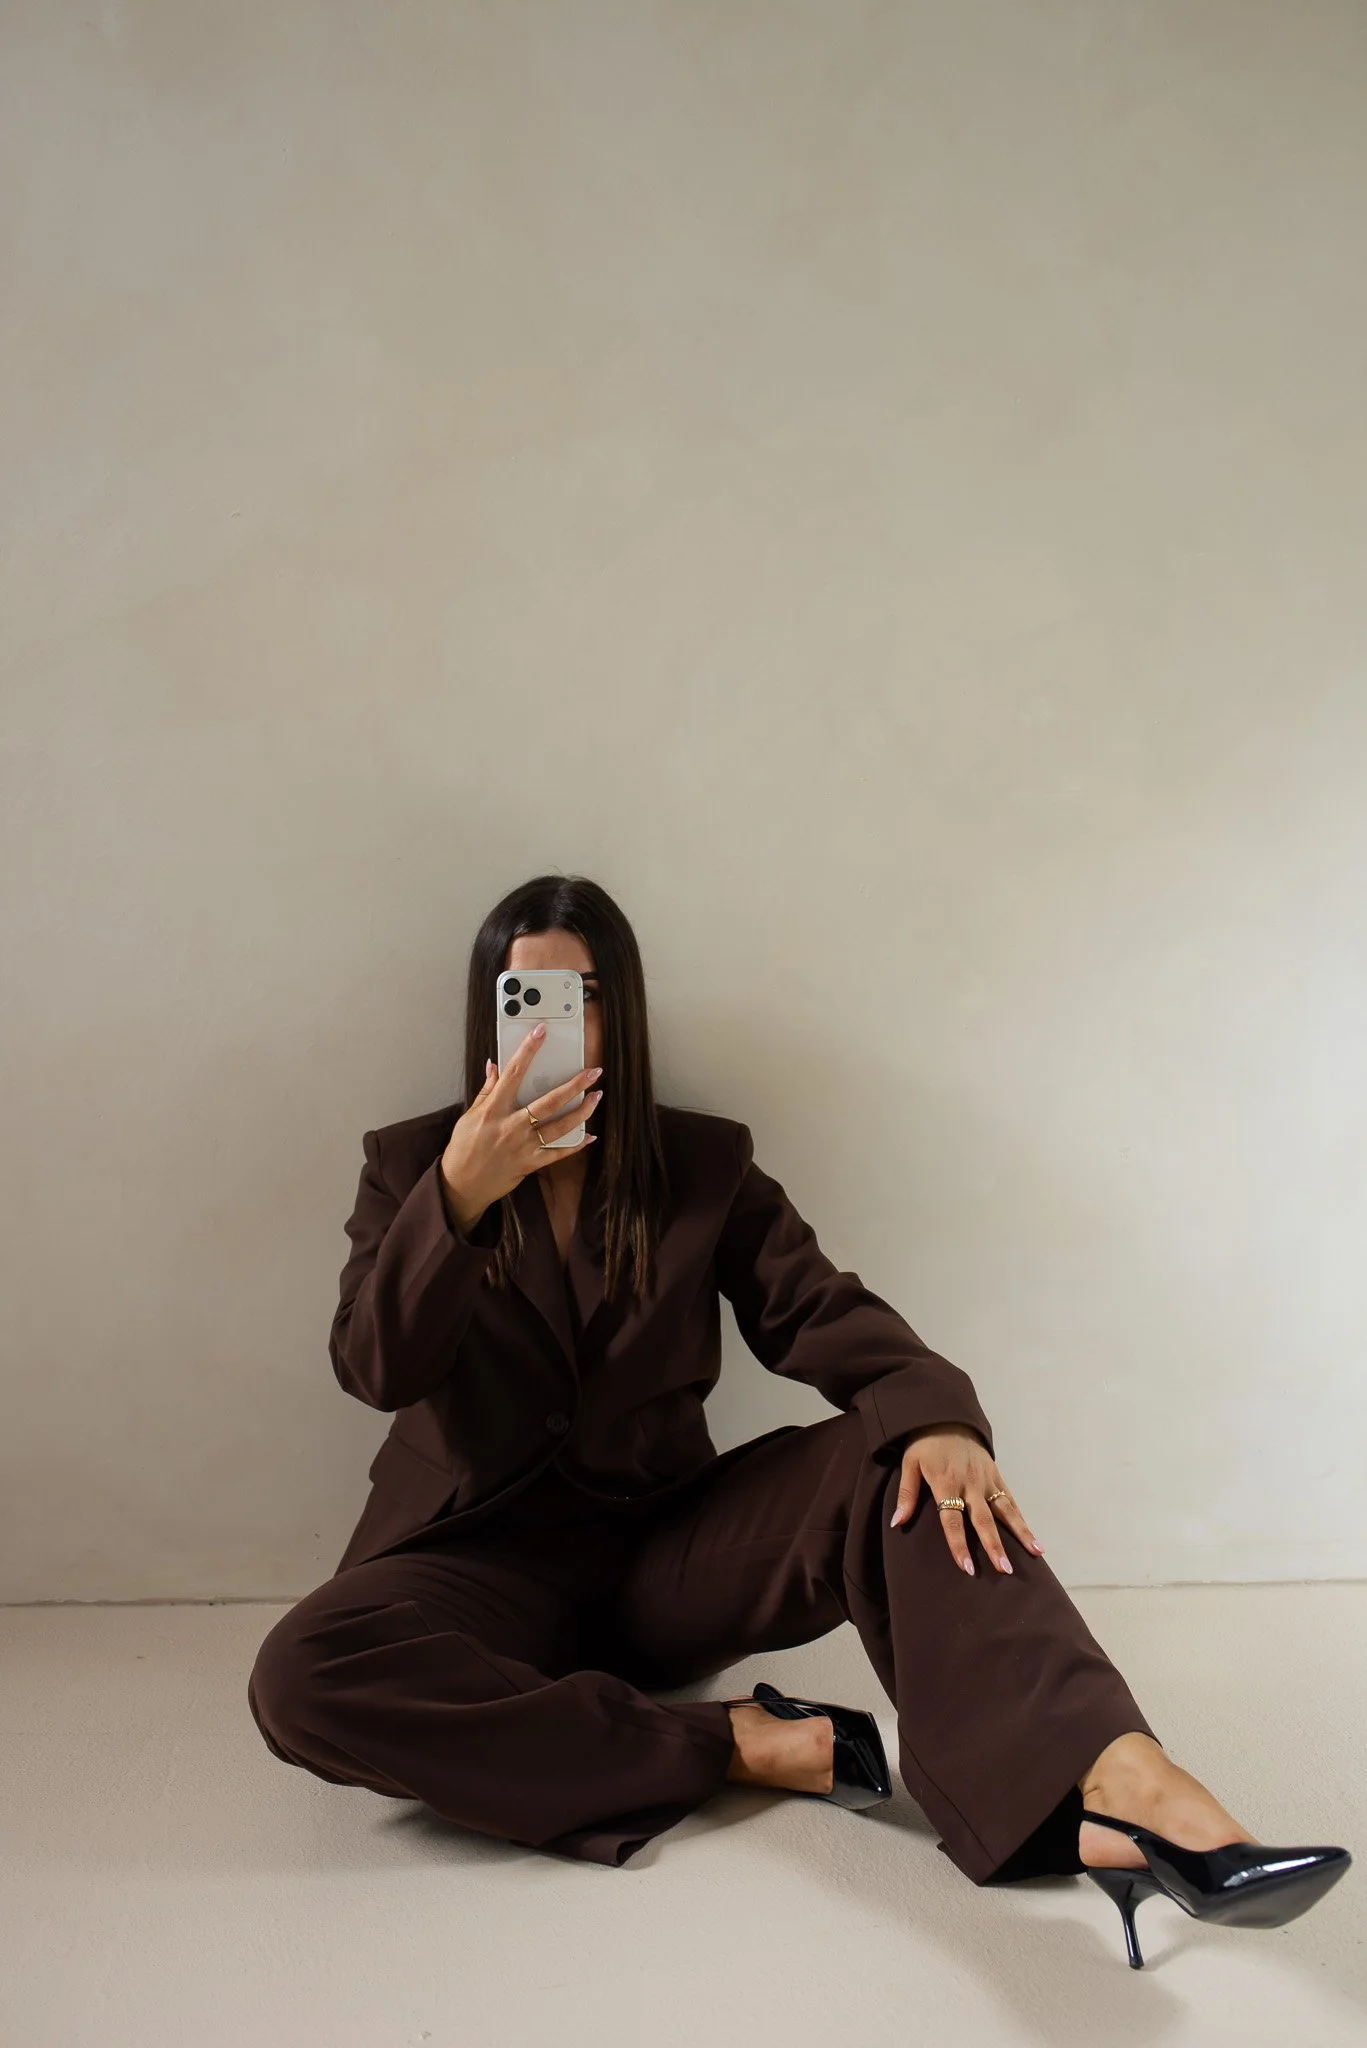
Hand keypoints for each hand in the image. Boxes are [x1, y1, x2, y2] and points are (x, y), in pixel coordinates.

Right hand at [439, 1025, 602, 1227]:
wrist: (461, 1184)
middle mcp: (511, 1127)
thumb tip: (494, 1066)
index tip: (541, 1032)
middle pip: (549, 1101)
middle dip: (575, 1085)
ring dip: (583, 1111)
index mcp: (493, 1110)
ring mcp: (523, 1147)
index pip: (513, 1073)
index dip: (528, 1050)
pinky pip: (558, 1153)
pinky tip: (590, 1135)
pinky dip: (576, 1145)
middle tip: (593, 1072)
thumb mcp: (470, 1116)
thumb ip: (486, 1091)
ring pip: (560, 1126)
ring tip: (597, 1097)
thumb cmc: (463, 1148)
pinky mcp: (530, 1164)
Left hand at [888, 1424, 1043, 1575]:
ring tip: (1035, 1554)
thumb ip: (906, 1494)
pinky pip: (1010, 1499)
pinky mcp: (996, 1475)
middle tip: (1005, 1569)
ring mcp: (986, 1479)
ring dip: (1021, 1533)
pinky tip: (1032, 1537)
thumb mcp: (909, 1464)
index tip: (967, 1568)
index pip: (952, 1520)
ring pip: (1005, 1510)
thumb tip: (897, 1523)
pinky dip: (1022, 1518)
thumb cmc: (924, 1444)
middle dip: (994, 1545)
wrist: (945, 1416)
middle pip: (983, 1519)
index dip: (958, 1544)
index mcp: (945, 1483)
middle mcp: (969, 1484)